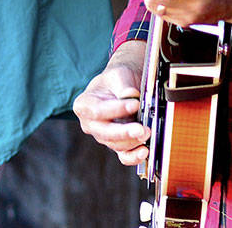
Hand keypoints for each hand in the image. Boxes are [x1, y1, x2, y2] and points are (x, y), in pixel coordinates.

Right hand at [73, 44, 150, 165]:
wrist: (124, 87)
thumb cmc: (116, 80)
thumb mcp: (118, 75)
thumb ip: (123, 85)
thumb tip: (130, 95)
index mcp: (83, 105)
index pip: (96, 111)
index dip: (116, 110)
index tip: (135, 104)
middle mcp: (90, 124)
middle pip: (104, 133)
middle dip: (124, 132)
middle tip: (141, 129)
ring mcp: (104, 137)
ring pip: (116, 145)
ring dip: (133, 141)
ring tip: (148, 132)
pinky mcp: (118, 146)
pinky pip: (124, 156)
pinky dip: (134, 156)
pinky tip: (144, 151)